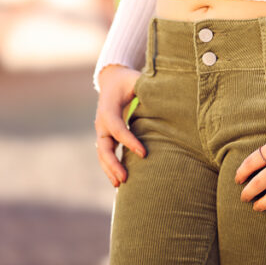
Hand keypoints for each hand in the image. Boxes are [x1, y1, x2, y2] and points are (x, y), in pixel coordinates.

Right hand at [94, 64, 146, 186]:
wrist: (111, 81)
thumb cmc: (127, 81)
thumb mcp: (136, 79)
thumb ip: (146, 85)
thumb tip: (164, 91)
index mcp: (108, 108)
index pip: (117, 128)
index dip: (129, 141)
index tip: (144, 153)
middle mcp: (102, 122)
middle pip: (104, 147)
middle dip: (113, 164)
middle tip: (125, 178)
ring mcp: (102, 131)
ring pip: (102, 155)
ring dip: (110, 170)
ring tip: (120, 185)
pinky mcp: (105, 137)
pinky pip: (106, 155)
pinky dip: (110, 168)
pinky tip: (118, 181)